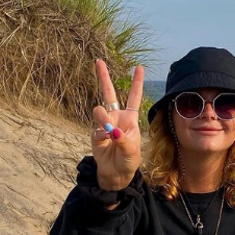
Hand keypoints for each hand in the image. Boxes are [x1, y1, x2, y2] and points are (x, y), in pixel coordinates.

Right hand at [91, 59, 143, 190]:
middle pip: (109, 94)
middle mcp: (117, 117)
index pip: (133, 97)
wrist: (116, 173)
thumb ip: (122, 139)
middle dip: (104, 77)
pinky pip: (96, 130)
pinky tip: (106, 142)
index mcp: (130, 118)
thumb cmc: (129, 160)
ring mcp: (105, 124)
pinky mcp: (95, 134)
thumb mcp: (132, 150)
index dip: (136, 83)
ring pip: (99, 111)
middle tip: (98, 61)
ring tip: (108, 129)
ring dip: (102, 117)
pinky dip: (101, 136)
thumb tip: (111, 130)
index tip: (139, 67)